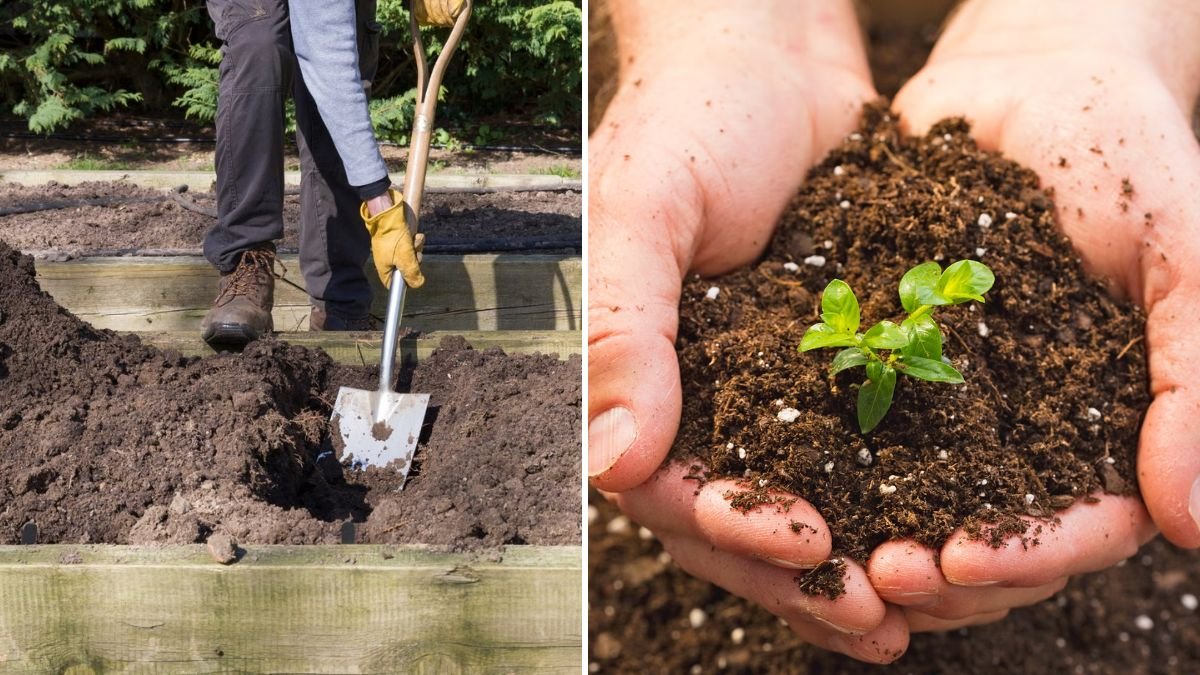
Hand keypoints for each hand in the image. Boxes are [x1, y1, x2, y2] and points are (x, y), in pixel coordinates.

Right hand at [361, 188, 424, 287]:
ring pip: (412, 256)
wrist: (389, 213)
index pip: (396, 285)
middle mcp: (389, 261)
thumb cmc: (392, 236)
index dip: (406, 281)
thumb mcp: (404, 258)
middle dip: (415, 261)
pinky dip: (415, 240)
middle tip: (412, 253)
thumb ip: (412, 273)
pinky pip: (413, 245)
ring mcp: (395, 251)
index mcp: (385, 269)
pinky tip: (413, 235)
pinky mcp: (401, 241)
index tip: (413, 274)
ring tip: (411, 240)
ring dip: (416, 248)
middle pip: (408, 270)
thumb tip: (418, 284)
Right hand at [587, 0, 904, 661]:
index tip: (805, 544)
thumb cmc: (695, 117)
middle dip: (797, 576)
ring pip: (797, 504)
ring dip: (845, 567)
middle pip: (734, 519)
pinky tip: (933, 542)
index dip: (732, 526)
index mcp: (634, 373)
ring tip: (909, 613)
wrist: (773, 57)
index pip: (668, 484)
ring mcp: (761, 388)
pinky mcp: (827, 369)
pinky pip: (851, 455)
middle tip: (875, 616)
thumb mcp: (643, 206)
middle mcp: (694, 394)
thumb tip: (609, 462)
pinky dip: (886, 506)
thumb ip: (622, 328)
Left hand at [874, 0, 1199, 623]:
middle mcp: (1026, 434)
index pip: (1081, 529)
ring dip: (872, 538)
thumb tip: (1190, 524)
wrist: (1032, 83)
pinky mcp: (884, 363)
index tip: (962, 561)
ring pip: (915, 504)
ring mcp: (951, 404)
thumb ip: (1192, 378)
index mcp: (1109, 431)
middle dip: (938, 572)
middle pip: (990, 542)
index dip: (1028, 556)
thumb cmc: (1130, 159)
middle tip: (878, 577)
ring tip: (822, 546)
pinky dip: (823, 462)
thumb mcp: (1186, 255)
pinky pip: (852, 424)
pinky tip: (782, 477)